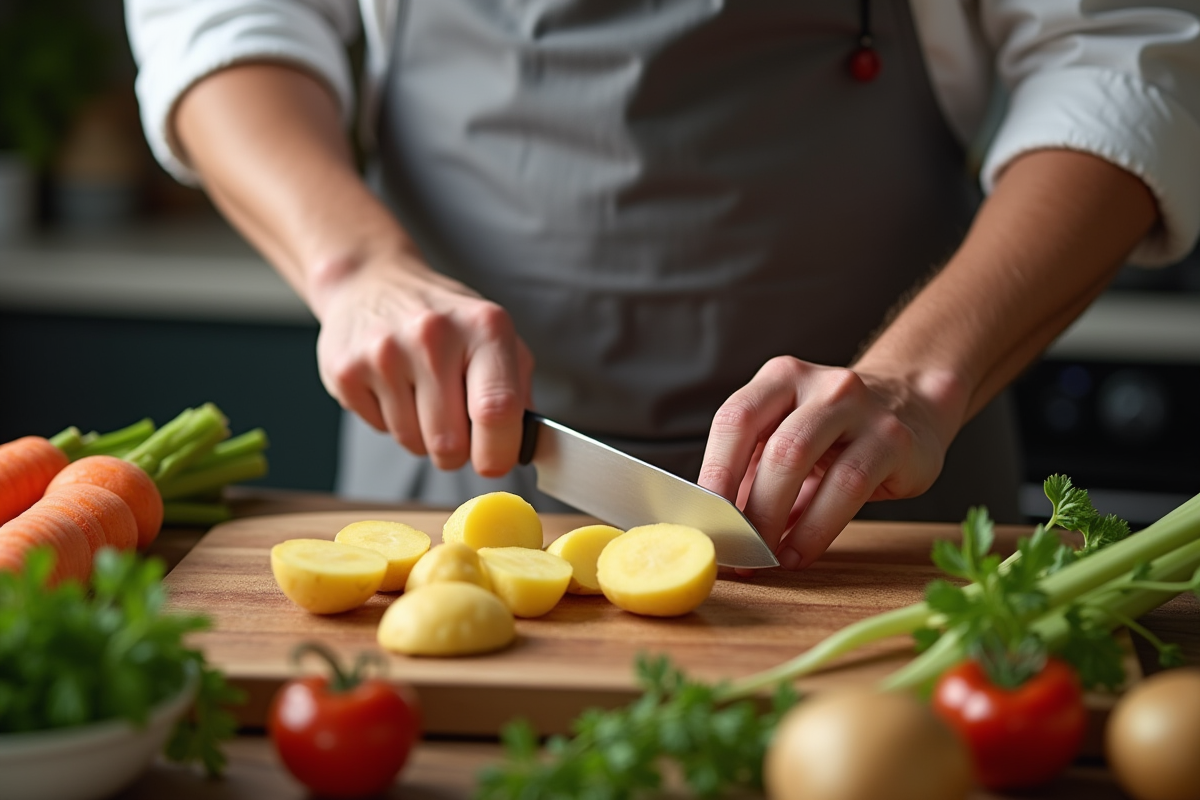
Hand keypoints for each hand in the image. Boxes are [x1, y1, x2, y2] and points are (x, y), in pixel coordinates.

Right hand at [312, 252, 533, 475]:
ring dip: (422, 436)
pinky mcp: (347, 370)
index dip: (498, 452)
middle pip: (450, 443)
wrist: (372, 282)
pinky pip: (380, 430)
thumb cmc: (445, 319)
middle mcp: (433, 335)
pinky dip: (390, 422)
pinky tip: (393, 387)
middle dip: (456, 451)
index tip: (496, 462)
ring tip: (421, 396)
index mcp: (484, 327)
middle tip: (455, 427)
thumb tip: (526, 446)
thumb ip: (517, 390)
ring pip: (413, 442)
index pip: (497, 411)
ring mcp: (385, 352)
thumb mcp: (495, 337)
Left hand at [698, 356, 961, 569]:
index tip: (701, 518)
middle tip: (736, 550)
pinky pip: (848, 489)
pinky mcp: (893, 440)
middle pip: (774, 448)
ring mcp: (861, 409)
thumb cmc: (833, 433)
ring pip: (809, 465)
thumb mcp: (786, 438)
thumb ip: (753, 473)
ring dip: (780, 520)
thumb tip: (715, 528)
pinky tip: (799, 552)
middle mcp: (821, 386)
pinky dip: (816, 529)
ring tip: (767, 557)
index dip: (715, 471)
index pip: (736, 420)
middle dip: (750, 509)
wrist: (912, 403)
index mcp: (781, 378)